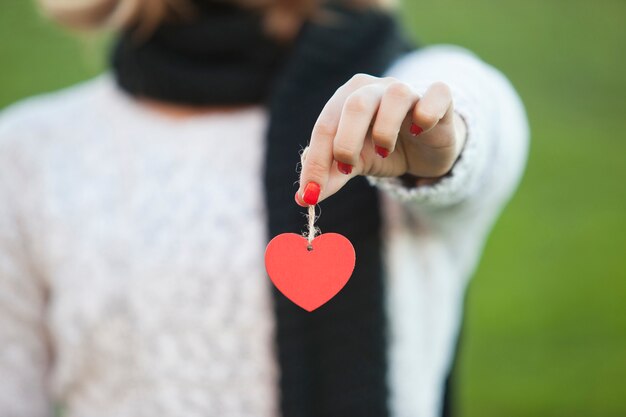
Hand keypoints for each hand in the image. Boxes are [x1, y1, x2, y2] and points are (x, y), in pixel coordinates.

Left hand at [295, 74, 467, 205]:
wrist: (425, 148)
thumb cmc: (383, 149)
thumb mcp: (354, 165)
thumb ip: (330, 177)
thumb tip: (304, 198)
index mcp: (347, 99)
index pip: (325, 126)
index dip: (316, 161)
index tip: (312, 194)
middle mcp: (376, 88)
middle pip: (356, 104)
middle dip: (345, 141)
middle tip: (346, 168)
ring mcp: (409, 90)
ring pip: (396, 96)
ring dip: (385, 129)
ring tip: (384, 151)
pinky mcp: (440, 99)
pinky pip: (437, 94)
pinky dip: (427, 112)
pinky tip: (420, 130)